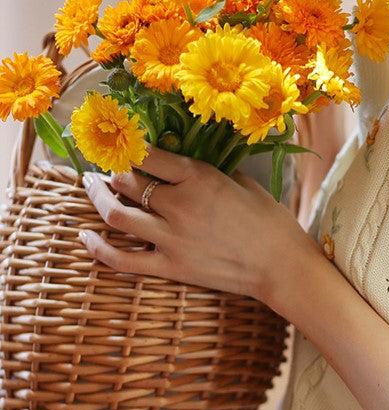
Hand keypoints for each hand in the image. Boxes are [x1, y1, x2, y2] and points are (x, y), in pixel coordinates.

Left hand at [79, 145, 314, 301]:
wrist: (282, 266)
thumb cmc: (270, 221)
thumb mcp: (242, 182)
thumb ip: (207, 172)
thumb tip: (181, 165)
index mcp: (198, 178)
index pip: (148, 154)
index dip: (130, 146)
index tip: (124, 143)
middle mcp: (179, 205)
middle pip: (127, 182)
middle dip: (114, 170)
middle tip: (109, 166)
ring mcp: (171, 239)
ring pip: (116, 215)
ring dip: (98, 197)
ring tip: (92, 187)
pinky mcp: (170, 267)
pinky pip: (123, 259)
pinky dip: (98, 248)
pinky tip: (85, 235)